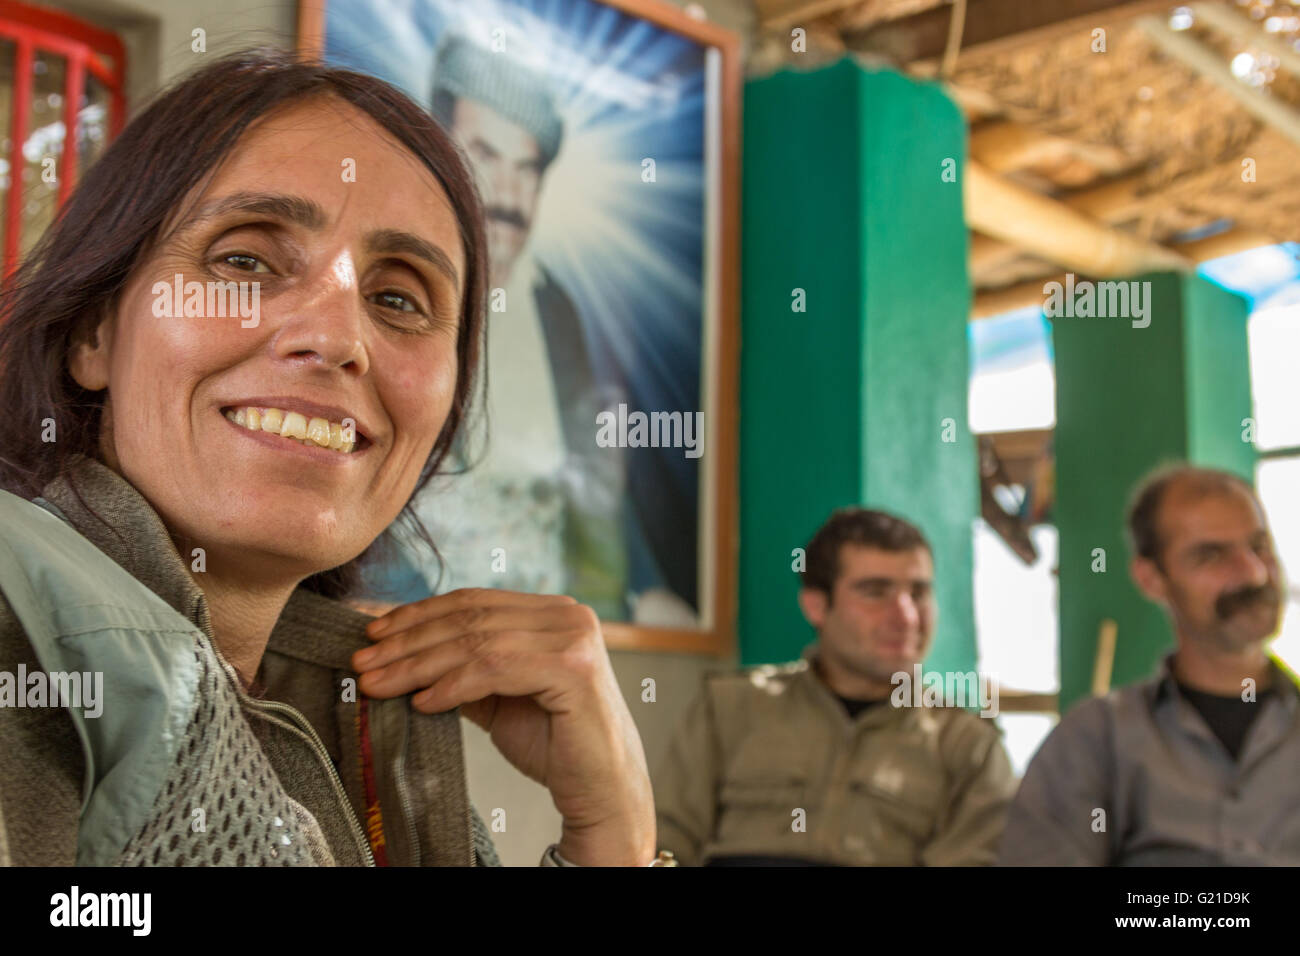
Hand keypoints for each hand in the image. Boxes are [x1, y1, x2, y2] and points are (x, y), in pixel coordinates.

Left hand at [350, 587, 655, 865]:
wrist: (601, 789)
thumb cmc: (554, 743)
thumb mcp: (499, 696)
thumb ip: (464, 669)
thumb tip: (401, 653)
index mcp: (552, 611)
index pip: (473, 601)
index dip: (418, 614)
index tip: (372, 635)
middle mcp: (567, 615)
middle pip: (470, 618)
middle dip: (408, 640)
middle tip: (363, 662)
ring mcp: (574, 638)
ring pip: (477, 642)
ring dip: (419, 664)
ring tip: (379, 685)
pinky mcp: (573, 668)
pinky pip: (495, 669)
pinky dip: (452, 685)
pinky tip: (422, 702)